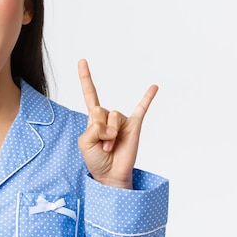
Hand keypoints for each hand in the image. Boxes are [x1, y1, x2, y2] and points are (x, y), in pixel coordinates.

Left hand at [77, 59, 157, 188]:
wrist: (110, 175)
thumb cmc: (96, 159)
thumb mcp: (84, 143)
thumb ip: (93, 128)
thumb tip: (110, 125)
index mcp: (94, 118)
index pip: (90, 93)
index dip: (85, 78)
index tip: (82, 61)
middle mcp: (109, 116)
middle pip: (99, 110)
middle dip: (98, 129)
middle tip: (102, 145)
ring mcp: (122, 121)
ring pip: (113, 116)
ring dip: (109, 135)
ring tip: (110, 146)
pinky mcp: (134, 126)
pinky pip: (142, 108)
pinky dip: (147, 97)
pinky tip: (154, 87)